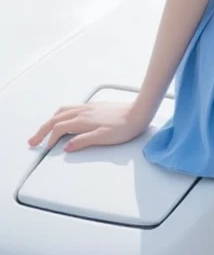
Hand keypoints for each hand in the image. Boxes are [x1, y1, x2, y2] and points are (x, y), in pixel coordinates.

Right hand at [27, 102, 149, 153]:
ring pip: (62, 111)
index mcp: (83, 120)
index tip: (46, 148)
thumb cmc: (124, 127)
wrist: (139, 113)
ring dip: (50, 120)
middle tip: (33, 140)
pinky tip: (64, 118)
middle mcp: (83, 111)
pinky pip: (71, 108)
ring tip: (44, 129)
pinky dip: (61, 114)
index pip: (59, 129)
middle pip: (55, 119)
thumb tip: (67, 146)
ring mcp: (88, 107)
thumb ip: (83, 141)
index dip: (50, 139)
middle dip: (42, 130)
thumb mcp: (103, 138)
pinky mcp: (94, 106)